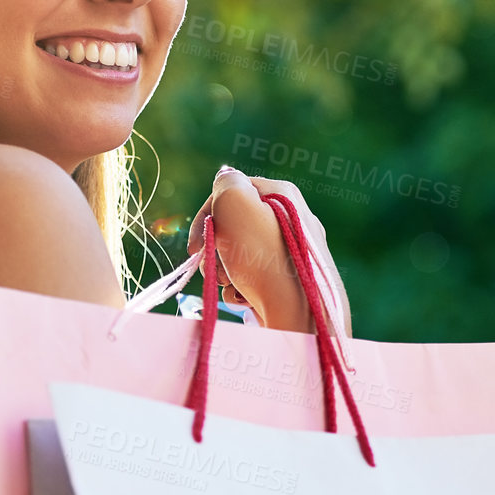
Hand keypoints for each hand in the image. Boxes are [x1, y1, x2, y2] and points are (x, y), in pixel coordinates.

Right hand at [187, 167, 352, 336]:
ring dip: (226, 269)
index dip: (208, 215)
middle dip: (216, 247)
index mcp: (283, 193)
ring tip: (230, 285)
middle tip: (213, 267)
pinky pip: (255, 276)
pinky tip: (244, 298)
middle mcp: (293, 219)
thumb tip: (226, 178)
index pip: (232, 190)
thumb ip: (226, 183)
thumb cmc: (263, 259)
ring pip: (241, 252)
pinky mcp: (291, 282)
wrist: (298, 317)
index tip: (195, 246)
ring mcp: (294, 252)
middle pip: (236, 224)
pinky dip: (242, 287)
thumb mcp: (237, 204)